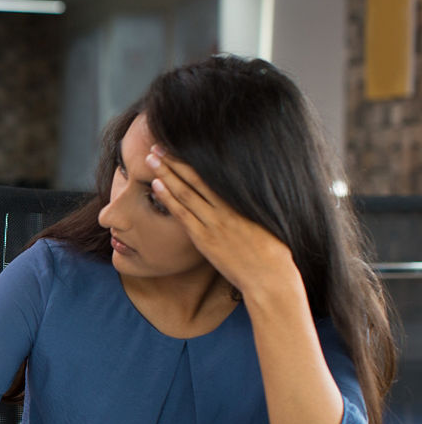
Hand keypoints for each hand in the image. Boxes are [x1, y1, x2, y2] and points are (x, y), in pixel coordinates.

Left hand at [145, 146, 297, 298]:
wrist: (270, 279)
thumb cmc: (272, 253)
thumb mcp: (264, 222)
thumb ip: (248, 206)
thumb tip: (241, 192)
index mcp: (240, 203)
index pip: (211, 174)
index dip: (192, 159)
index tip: (178, 147)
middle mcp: (225, 209)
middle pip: (194, 178)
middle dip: (174, 161)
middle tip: (158, 144)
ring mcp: (213, 224)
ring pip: (185, 192)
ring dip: (166, 174)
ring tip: (151, 158)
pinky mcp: (204, 240)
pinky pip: (182, 215)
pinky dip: (168, 198)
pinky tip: (156, 185)